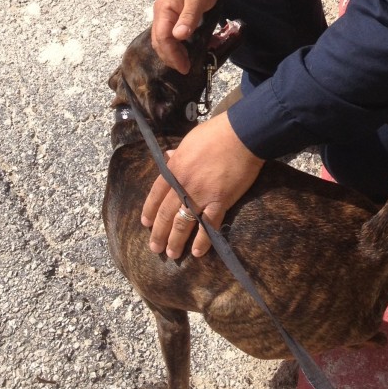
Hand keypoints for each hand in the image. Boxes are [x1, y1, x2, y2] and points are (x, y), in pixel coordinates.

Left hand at [141, 111, 263, 257]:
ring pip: (183, 224)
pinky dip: (203, 240)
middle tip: (155, 248)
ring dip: (176, 241)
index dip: (149, 211)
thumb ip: (177, 153)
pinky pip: (208, 225)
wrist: (241, 135)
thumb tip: (168, 157)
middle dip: (159, 233)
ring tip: (172, 254)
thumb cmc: (216, 133)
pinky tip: (198, 252)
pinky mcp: (220, 201)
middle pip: (166, 213)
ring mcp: (201, 195)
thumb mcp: (189, 140)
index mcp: (174, 168)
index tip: (146, 224)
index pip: (156, 194)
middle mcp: (183, 185)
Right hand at [151, 0, 227, 73]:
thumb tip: (178, 37)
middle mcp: (162, 12)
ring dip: (172, 52)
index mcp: (164, 9)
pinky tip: (185, 50)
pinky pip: (170, 33)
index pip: (162, 38)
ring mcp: (167, 13)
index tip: (184, 66)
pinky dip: (176, 44)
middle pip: (159, 41)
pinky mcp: (174, 14)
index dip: (172, 54)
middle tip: (185, 68)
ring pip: (163, 38)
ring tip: (184, 63)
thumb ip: (188, 18)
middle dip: (170, 57)